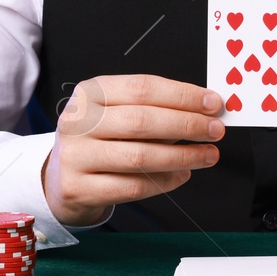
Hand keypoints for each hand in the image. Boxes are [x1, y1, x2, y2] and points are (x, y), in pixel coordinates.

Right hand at [42, 74, 223, 227]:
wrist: (60, 176)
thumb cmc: (100, 138)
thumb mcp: (116, 111)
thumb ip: (155, 107)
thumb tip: (206, 110)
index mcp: (91, 92)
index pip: (143, 88)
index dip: (182, 95)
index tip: (214, 103)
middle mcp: (78, 121)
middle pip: (142, 121)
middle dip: (187, 125)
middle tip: (216, 130)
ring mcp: (75, 156)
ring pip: (140, 156)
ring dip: (182, 156)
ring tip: (208, 155)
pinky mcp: (79, 188)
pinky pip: (133, 186)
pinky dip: (165, 182)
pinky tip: (183, 175)